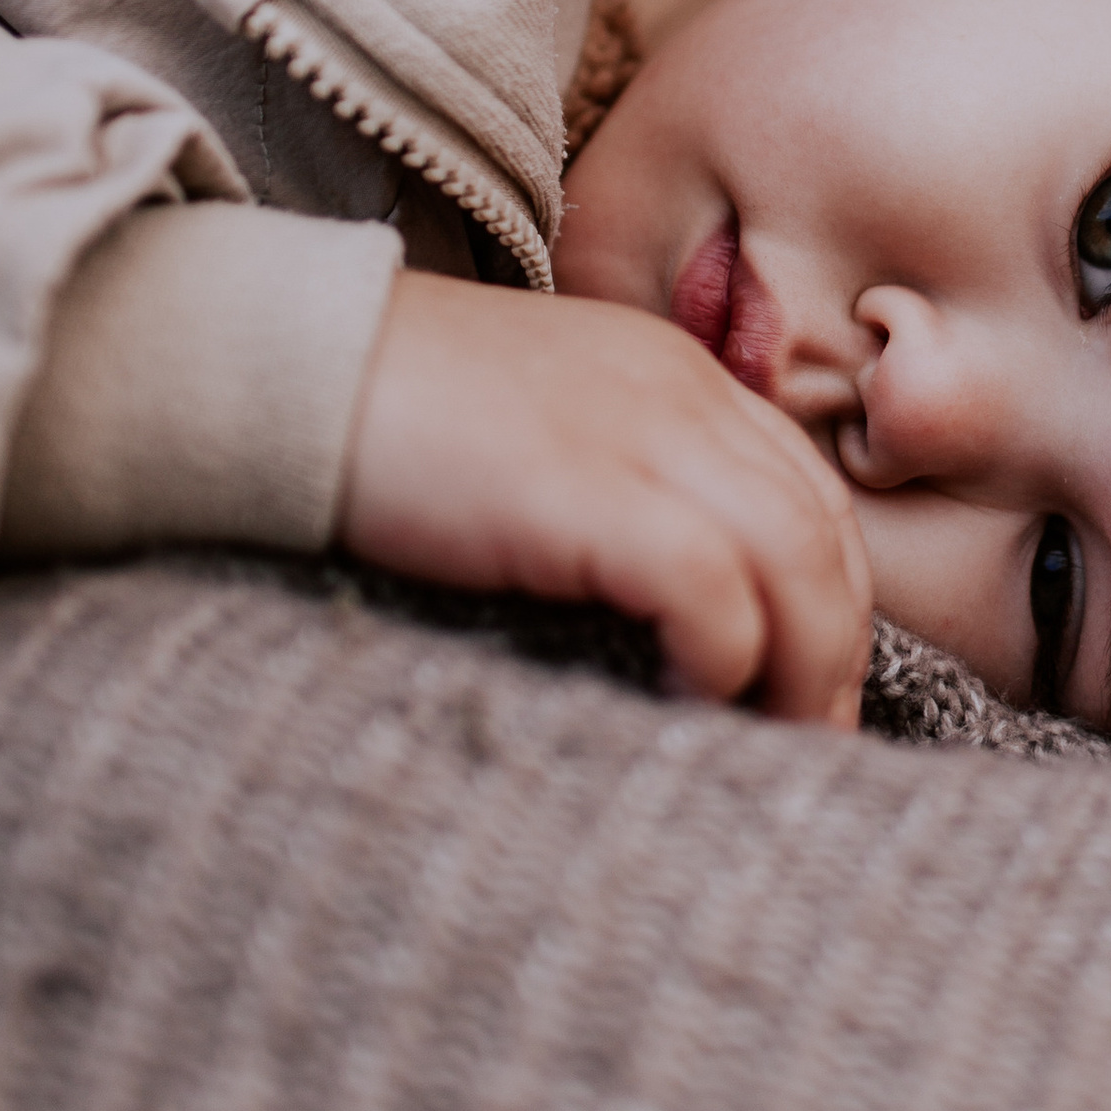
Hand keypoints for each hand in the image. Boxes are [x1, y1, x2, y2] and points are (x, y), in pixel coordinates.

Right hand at [340, 273, 871, 723]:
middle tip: (809, 747)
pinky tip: (689, 701)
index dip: (829, 600)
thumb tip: (661, 623)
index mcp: (674, 377)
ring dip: (803, 671)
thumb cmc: (382, 423)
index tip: (807, 691)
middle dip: (835, 654)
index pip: (808, 494)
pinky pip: (709, 585)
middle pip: (825, 534)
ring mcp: (640, 430)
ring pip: (799, 561)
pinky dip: (724, 655)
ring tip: (769, 746)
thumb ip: (609, 495)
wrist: (276, 363)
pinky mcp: (584, 485)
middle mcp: (680, 392)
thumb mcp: (535, 442)